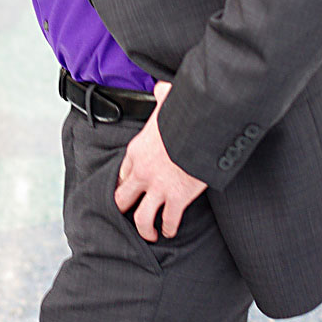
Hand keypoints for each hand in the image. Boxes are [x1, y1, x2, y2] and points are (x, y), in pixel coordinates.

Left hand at [114, 81, 206, 241]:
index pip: (122, 172)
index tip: (129, 186)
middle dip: (124, 207)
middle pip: (122, 198)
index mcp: (136, 151)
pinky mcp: (176, 199)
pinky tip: (170, 230)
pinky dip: (169, 228)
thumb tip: (162, 87)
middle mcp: (142, 173)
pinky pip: (168, 220)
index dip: (125, 181)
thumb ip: (162, 96)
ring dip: (144, 228)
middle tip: (128, 213)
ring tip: (149, 234)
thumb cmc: (183, 116)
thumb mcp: (167, 101)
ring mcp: (157, 188)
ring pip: (141, 218)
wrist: (199, 132)